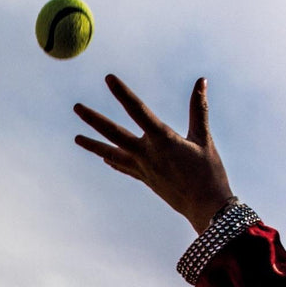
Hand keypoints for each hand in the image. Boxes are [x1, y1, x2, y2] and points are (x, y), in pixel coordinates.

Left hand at [73, 76, 233, 233]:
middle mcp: (146, 154)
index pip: (138, 110)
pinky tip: (103, 158)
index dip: (122, 93)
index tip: (109, 79)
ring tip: (76, 138)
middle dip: (94, 119)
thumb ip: (199, 109)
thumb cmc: (209, 172)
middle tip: (76, 107)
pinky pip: (123, 167)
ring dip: (93, 145)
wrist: (205, 207)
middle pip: (113, 133)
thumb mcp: (204, 138)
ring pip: (111, 153)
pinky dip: (112, 160)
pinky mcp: (144, 179)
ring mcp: (142, 168)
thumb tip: (201, 80)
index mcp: (162, 139)